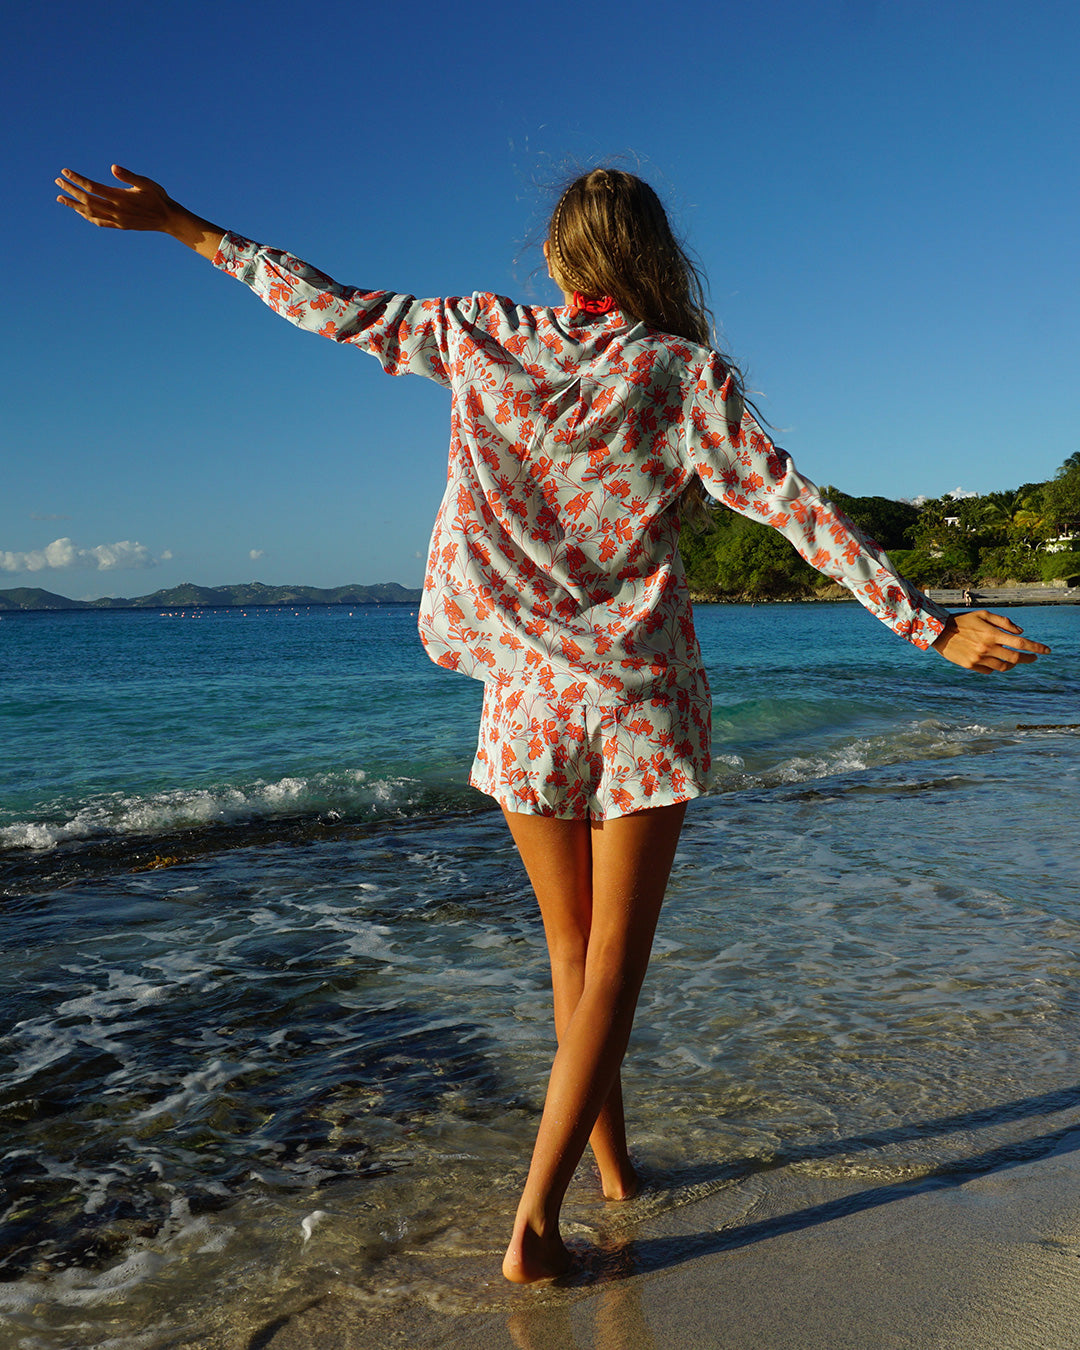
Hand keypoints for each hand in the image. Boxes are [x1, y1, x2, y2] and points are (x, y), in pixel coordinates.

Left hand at [56, 165, 223, 258]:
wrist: (169, 219)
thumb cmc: (159, 197)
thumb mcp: (146, 183)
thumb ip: (129, 175)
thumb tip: (113, 167)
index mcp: (120, 197)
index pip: (92, 187)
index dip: (78, 179)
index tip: (65, 172)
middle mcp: (116, 210)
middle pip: (87, 200)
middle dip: (71, 190)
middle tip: (58, 181)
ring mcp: (117, 219)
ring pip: (90, 213)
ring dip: (74, 205)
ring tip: (60, 197)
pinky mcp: (120, 225)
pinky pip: (99, 222)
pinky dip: (87, 216)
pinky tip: (80, 211)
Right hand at [931, 609, 1050, 672]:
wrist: (938, 631)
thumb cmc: (963, 620)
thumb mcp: (984, 614)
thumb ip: (1004, 622)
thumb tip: (1021, 632)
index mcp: (991, 634)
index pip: (1020, 642)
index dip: (1036, 647)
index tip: (1046, 651)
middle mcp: (987, 648)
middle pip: (1015, 658)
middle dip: (1028, 658)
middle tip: (1033, 657)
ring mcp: (978, 658)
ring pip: (1004, 667)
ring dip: (1013, 665)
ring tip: (1015, 660)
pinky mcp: (970, 666)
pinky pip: (989, 670)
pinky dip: (996, 667)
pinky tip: (996, 661)